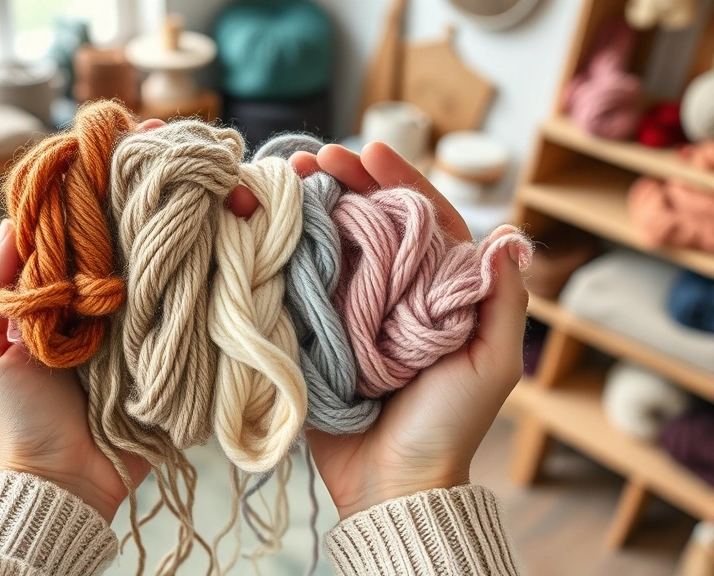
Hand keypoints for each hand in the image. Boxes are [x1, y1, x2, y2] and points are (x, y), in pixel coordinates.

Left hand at [0, 119, 262, 521]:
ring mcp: (142, 317)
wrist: (70, 480)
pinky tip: (226, 226)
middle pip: (123, 229)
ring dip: (183, 213)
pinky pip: (189, 299)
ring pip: (161, 255)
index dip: (89, 181)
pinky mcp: (173, 343)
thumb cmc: (19, 419)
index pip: (75, 223)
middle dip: (144, 183)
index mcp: (60, 290)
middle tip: (166, 141)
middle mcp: (104, 294)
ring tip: (203, 173)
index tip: (110, 139)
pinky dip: (207, 265)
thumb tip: (12, 220)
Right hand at [238, 143, 528, 519]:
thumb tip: (508, 240)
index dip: (400, 182)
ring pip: (333, 246)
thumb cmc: (449, 425)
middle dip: (346, 184)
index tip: (373, 151)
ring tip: (285, 180)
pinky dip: (285, 254)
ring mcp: (351, 311)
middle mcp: (394, 293)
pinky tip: (267, 226)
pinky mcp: (315, 333)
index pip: (423, 221)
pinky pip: (301, 285)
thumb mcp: (490, 365)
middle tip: (316, 158)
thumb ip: (501, 304)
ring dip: (311, 210)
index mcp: (439, 293)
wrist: (391, 482)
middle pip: (372, 223)